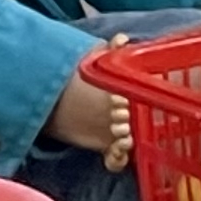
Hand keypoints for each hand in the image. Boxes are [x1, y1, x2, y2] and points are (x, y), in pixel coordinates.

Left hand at [47, 54, 134, 170]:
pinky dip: (117, 162)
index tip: (131, 105)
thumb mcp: (96, 62)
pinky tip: (112, 156)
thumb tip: (122, 38)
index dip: (140, 103)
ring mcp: (118, 133)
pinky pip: (118, 160)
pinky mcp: (106, 148)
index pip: (144, 100)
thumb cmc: (83, 79)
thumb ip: (109, 51)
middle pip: (138, 122)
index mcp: (128, 95)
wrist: (56, 98)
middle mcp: (127, 114)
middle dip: (133, 124)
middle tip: (123, 123)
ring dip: (128, 145)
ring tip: (120, 143)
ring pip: (132, 143)